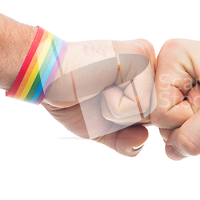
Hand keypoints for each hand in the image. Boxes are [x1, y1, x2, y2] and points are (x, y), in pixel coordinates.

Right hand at [42, 39, 155, 156]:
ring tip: (99, 89)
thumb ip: (126, 141)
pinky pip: (140, 104)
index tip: (101, 100)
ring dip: (117, 113)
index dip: (125, 123)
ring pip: (150, 112)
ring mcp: (147, 59)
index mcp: (144, 77)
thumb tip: (144, 139)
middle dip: (123, 119)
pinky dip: (115, 106)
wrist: (45, 76)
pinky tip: (100, 86)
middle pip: (155, 116)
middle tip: (99, 95)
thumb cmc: (71, 98)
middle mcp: (150, 64)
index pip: (153, 117)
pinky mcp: (139, 58)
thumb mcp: (101, 128)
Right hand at [151, 39, 199, 159]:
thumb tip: (172, 153)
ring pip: (168, 124)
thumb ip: (192, 137)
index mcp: (172, 56)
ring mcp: (175, 80)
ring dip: (196, 125)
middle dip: (190, 122)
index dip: (186, 116)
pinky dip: (197, 127)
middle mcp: (168, 65)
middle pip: (159, 118)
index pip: (158, 111)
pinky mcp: (184, 93)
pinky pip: (178, 124)